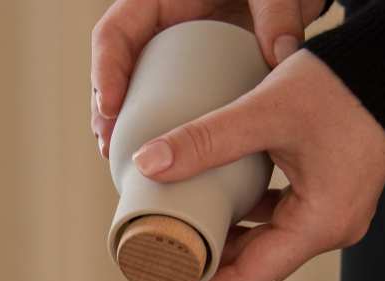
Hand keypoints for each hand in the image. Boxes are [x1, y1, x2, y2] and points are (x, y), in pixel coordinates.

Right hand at [91, 0, 325, 157]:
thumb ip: (276, 12)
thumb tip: (280, 52)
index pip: (116, 30)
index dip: (105, 68)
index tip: (111, 106)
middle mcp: (160, 28)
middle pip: (115, 70)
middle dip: (105, 111)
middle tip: (109, 146)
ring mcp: (170, 57)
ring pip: (131, 93)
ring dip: (120, 128)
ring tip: (117, 160)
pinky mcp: (187, 80)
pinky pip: (159, 106)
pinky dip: (153, 134)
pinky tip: (157, 161)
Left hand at [132, 50, 384, 280]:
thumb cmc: (347, 83)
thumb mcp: (267, 111)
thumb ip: (206, 140)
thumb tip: (149, 164)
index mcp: (320, 225)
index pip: (250, 279)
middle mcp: (329, 229)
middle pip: (255, 268)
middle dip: (205, 269)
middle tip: (158, 264)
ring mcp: (330, 215)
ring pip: (264, 246)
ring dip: (222, 245)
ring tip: (177, 240)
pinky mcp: (324, 197)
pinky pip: (276, 223)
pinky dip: (242, 222)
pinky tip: (212, 212)